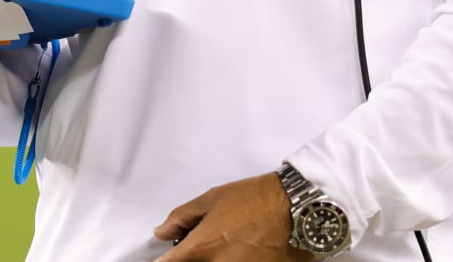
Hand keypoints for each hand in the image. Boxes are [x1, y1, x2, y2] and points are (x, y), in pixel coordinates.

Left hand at [152, 172, 310, 259]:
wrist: (291, 210)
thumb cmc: (253, 200)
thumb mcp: (212, 198)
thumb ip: (182, 217)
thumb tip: (162, 232)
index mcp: (202, 248)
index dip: (165, 260)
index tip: (167, 256)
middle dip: (189, 258)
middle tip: (204, 243)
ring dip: (210, 260)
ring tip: (223, 244)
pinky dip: (226, 261)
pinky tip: (236, 250)